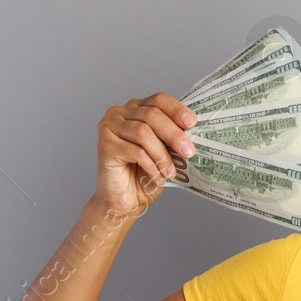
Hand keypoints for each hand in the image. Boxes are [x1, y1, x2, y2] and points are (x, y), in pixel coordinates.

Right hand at [95, 93, 197, 213]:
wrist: (124, 201)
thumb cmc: (145, 176)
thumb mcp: (165, 153)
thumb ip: (173, 138)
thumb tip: (195, 134)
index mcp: (137, 109)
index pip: (159, 100)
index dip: (177, 110)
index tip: (192, 123)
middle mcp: (120, 113)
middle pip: (152, 115)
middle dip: (174, 134)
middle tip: (189, 152)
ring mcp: (109, 127)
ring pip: (143, 132)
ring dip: (162, 154)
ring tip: (170, 171)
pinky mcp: (104, 145)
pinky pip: (134, 151)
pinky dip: (150, 165)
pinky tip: (158, 177)